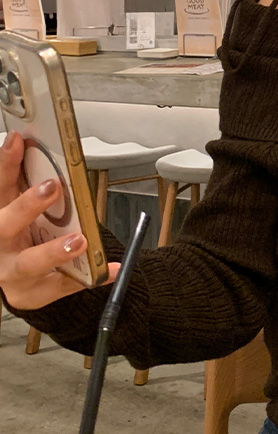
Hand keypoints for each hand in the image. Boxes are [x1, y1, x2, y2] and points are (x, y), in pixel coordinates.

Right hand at [0, 131, 115, 310]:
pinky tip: (110, 268)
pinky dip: (91, 276)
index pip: (0, 187)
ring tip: (78, 241)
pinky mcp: (34, 293)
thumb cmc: (25, 236)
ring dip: (54, 251)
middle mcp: (1, 245)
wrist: (24, 282)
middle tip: (52, 187)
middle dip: (27, 204)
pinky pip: (64, 285)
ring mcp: (14, 271)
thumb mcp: (21, 208)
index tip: (19, 141)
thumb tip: (34, 144)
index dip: (6, 163)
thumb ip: (26, 182)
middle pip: (5, 224)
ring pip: (30, 263)